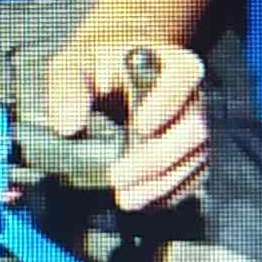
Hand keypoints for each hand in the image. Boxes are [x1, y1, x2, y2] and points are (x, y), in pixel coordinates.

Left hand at [42, 29, 209, 212]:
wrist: (113, 80)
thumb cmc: (98, 69)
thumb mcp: (75, 67)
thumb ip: (69, 89)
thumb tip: (68, 125)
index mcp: (172, 63)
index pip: (183, 78)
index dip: (165, 104)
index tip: (139, 126)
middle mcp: (192, 97)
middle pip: (192, 131)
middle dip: (155, 159)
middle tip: (118, 175)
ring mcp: (194, 131)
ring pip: (193, 162)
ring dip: (159, 185)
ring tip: (124, 196)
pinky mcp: (190, 160)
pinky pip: (188, 183)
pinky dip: (164, 196)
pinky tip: (138, 198)